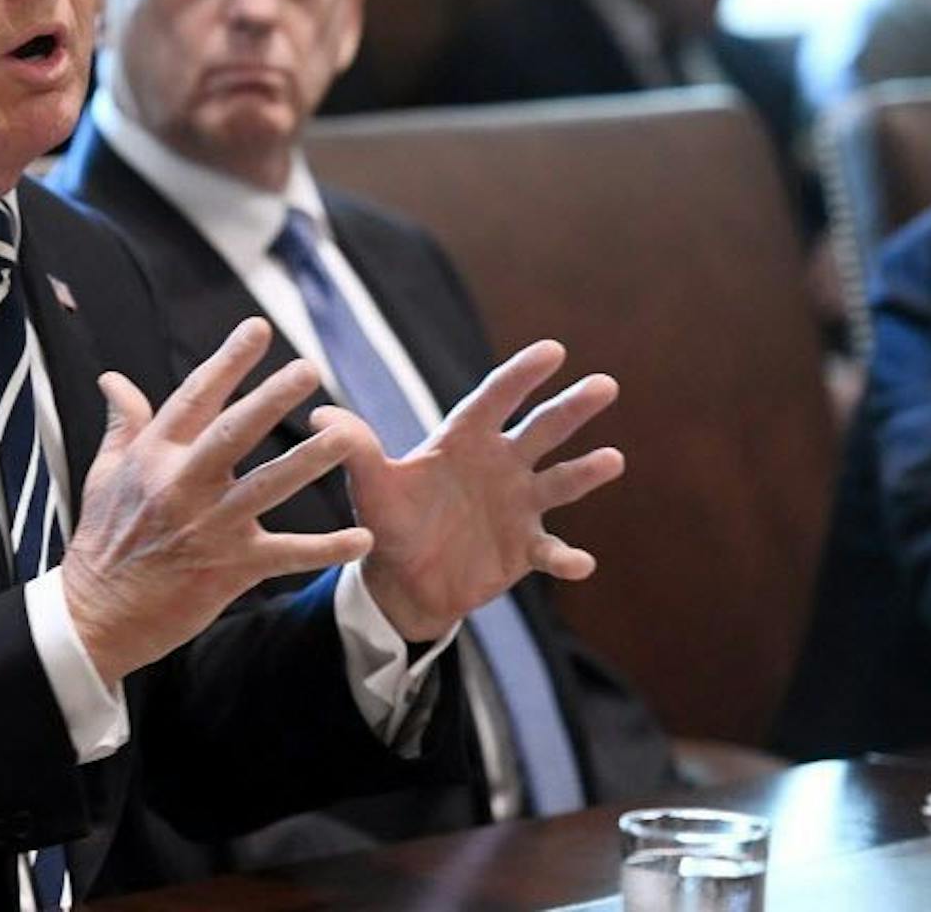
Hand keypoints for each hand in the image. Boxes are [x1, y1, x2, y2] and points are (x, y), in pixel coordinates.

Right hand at [62, 318, 375, 685]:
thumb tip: (113, 378)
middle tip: (308, 369)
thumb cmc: (102, 539)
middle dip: (271, 399)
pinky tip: (362, 538)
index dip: (228, 362)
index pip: (195, 398)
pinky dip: (325, 548)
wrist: (98, 615)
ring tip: (346, 438)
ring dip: (309, 462)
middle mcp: (182, 486)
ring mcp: (208, 527)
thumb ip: (124, 423)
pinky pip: (286, 555)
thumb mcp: (105, 473)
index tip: (259, 328)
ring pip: (266, 487)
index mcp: (155, 456)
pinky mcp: (230, 569)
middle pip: (233, 433)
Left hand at [336, 339, 620, 641]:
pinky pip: (551, 550)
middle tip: (606, 385)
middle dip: (571, 409)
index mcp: (463, 442)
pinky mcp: (525, 548)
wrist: (404, 580)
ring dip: (585, 472)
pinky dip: (567, 557)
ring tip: (612, 460)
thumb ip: (355, 451)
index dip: (521, 376)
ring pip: (560, 482)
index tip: (553, 350)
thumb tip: (318, 416)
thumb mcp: (370, 486)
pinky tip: (580, 563)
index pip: (494, 400)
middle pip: (541, 430)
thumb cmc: (389, 521)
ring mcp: (518, 506)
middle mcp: (500, 466)